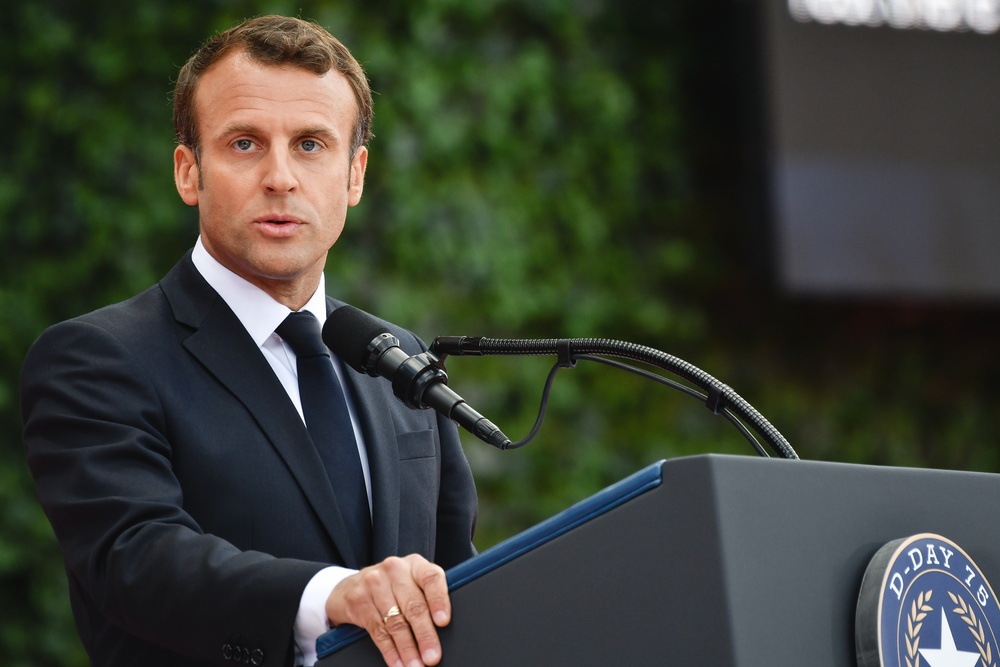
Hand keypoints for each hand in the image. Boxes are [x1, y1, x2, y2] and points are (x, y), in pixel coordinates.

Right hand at [326, 554, 449, 666]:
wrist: (350, 587)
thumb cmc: (391, 587)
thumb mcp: (410, 582)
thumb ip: (427, 597)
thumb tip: (444, 630)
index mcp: (414, 565)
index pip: (431, 578)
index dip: (439, 600)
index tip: (443, 622)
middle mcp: (394, 570)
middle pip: (414, 606)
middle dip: (425, 636)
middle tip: (432, 656)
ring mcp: (374, 583)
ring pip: (396, 622)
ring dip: (407, 649)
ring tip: (416, 665)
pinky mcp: (358, 601)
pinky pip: (378, 631)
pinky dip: (390, 651)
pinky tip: (398, 662)